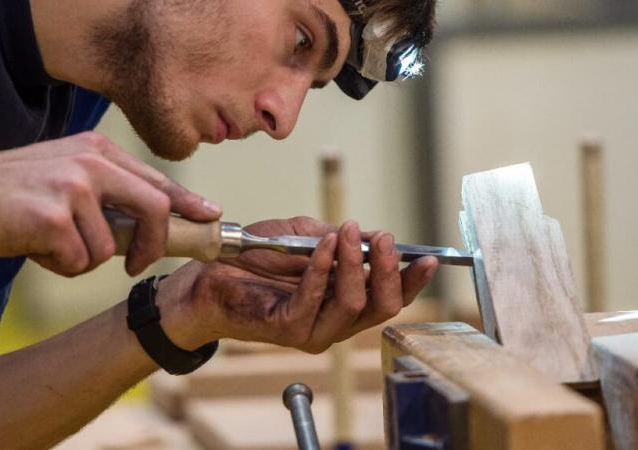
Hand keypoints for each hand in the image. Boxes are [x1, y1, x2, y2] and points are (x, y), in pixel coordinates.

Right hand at [0, 132, 220, 275]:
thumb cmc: (13, 193)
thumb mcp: (64, 175)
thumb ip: (105, 191)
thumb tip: (144, 227)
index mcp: (97, 150)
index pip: (155, 179)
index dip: (187, 202)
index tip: (210, 216)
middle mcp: (90, 162)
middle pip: (153, 208)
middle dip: (152, 245)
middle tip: (137, 265)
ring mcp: (73, 187)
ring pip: (108, 247)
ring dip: (80, 258)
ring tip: (48, 241)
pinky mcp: (55, 217)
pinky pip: (79, 261)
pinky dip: (58, 265)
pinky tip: (34, 246)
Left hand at [157, 217, 438, 353]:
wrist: (211, 271)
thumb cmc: (257, 256)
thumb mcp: (305, 237)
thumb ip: (339, 240)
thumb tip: (373, 237)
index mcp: (344, 300)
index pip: (388, 297)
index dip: (411, 280)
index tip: (426, 258)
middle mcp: (334, 321)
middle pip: (381, 307)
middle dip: (389, 271)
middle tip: (385, 239)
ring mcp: (313, 329)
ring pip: (352, 304)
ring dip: (355, 264)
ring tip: (348, 234)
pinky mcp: (288, 328)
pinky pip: (315, 299)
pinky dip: (322, 268)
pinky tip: (324, 245)